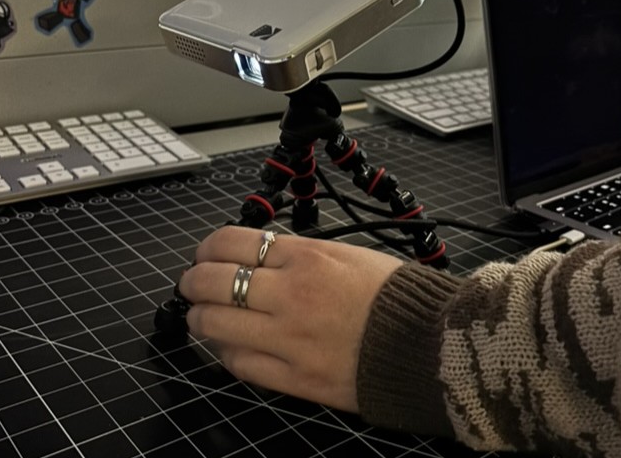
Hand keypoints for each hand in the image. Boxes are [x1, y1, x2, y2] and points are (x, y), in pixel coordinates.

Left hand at [179, 226, 403, 411]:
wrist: (429, 346)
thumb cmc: (395, 296)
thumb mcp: (348, 255)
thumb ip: (300, 255)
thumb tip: (261, 259)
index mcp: (306, 257)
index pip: (233, 242)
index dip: (208, 247)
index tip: (205, 254)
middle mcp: (290, 294)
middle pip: (213, 281)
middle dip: (193, 280)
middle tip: (191, 284)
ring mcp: (288, 338)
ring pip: (216, 323)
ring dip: (200, 316)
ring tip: (201, 315)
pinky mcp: (294, 378)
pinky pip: (239, 363)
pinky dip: (226, 350)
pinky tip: (228, 344)